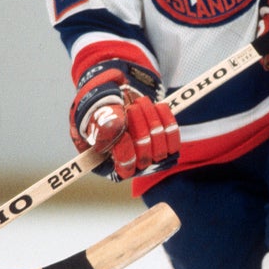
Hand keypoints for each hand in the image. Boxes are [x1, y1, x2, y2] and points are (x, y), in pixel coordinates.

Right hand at [70, 65, 179, 179]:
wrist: (117, 101)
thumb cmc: (100, 112)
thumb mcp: (96, 116)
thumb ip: (104, 123)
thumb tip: (115, 127)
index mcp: (110, 166)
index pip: (125, 168)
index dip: (126, 151)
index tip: (124, 133)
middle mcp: (133, 165)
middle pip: (145, 155)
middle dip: (139, 128)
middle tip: (131, 108)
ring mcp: (151, 156)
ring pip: (160, 144)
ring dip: (151, 119)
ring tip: (140, 102)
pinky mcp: (167, 144)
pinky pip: (173, 135)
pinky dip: (166, 118)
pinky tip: (157, 106)